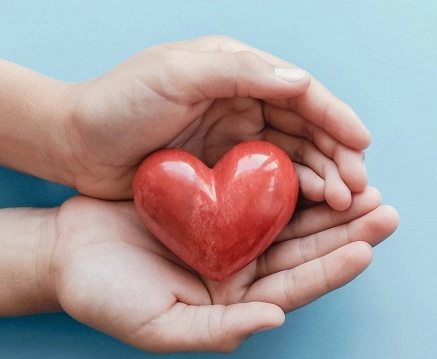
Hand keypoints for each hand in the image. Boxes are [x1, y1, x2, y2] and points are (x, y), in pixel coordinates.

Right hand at [50, 188, 397, 352]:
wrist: (68, 250)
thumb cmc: (106, 295)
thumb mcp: (159, 325)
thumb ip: (217, 329)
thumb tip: (273, 319)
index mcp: (234, 303)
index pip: (294, 288)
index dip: (331, 269)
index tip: (366, 248)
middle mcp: (240, 271)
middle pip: (304, 252)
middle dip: (346, 232)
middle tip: (384, 210)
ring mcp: (229, 236)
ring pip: (290, 220)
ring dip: (327, 205)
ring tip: (364, 188)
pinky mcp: (214, 205)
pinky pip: (259, 191)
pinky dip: (288, 179)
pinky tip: (313, 165)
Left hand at [63, 36, 370, 210]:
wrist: (75, 144)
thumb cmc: (118, 103)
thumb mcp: (175, 74)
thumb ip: (239, 71)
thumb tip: (303, 81)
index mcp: (236, 72)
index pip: (299, 92)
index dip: (334, 116)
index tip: (361, 144)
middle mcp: (242, 103)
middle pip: (304, 128)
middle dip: (336, 155)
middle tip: (358, 188)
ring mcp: (233, 140)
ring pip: (292, 158)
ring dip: (321, 178)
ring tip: (342, 203)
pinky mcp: (222, 175)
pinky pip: (268, 184)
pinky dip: (293, 195)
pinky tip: (310, 210)